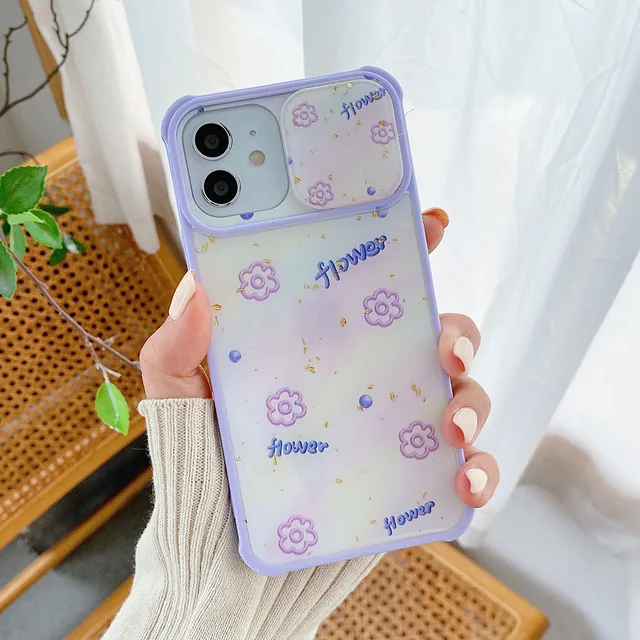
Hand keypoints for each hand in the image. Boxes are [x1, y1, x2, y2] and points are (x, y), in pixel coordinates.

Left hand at [140, 208, 498, 507]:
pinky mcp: (408, 480)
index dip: (407, 249)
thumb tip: (197, 287)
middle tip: (446, 348)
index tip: (430, 223)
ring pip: (461, 395)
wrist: (224, 559)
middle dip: (457, 330)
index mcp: (321, 347)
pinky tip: (463, 484)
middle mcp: (365, 380)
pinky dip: (480, 472)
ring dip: (474, 400)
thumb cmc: (204, 467)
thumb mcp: (178, 400)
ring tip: (452, 426)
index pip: (371, 288)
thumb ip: (178, 348)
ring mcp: (392, 428)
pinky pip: (464, 469)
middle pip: (434, 335)